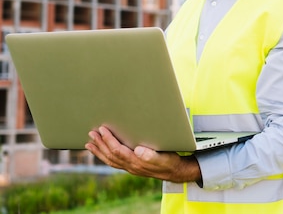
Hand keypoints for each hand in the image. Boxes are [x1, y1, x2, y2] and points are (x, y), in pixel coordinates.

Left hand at [85, 126, 200, 183]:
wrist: (174, 171)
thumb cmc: (169, 162)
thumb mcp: (164, 157)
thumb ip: (151, 155)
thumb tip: (138, 150)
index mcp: (137, 162)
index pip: (118, 150)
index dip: (109, 140)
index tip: (102, 129)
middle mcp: (131, 166)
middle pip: (111, 155)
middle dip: (100, 144)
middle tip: (91, 133)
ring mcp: (130, 167)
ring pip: (110, 160)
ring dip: (99, 151)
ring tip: (89, 143)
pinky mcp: (131, 167)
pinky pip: (114, 163)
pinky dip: (105, 157)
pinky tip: (101, 152)